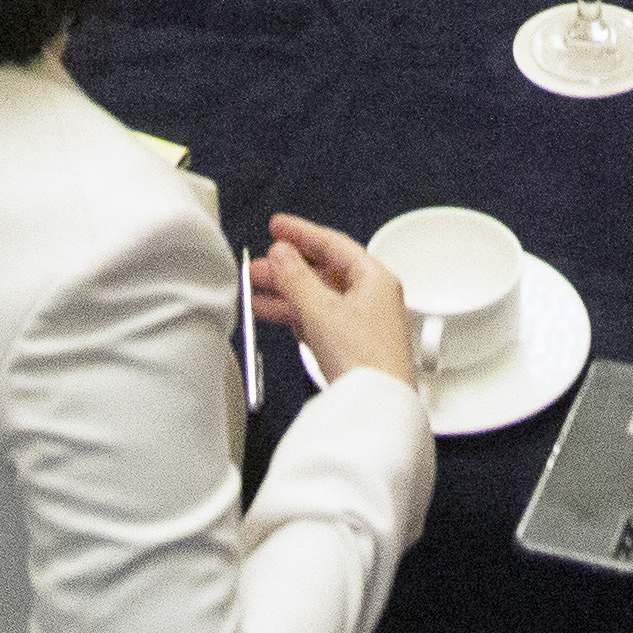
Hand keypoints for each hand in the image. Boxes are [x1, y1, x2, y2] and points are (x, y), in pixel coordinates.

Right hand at [250, 214, 412, 387]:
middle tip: (258, 267)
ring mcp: (363, 323)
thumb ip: (296, 277)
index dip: (301, 233)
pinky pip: (320, 321)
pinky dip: (296, 316)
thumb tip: (282, 253)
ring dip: (286, 295)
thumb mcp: (321, 309)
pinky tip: (276, 316)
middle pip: (323, 273)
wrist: (377, 406)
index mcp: (374, 279)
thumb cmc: (365, 359)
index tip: (277, 226)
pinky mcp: (353, 347)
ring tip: (255, 293)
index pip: (333, 244)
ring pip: (318, 298)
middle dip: (287, 270)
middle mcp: (372, 298)